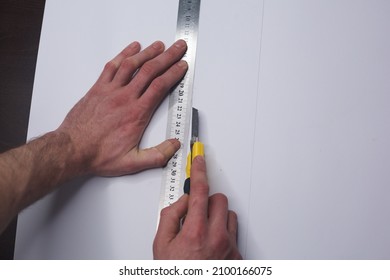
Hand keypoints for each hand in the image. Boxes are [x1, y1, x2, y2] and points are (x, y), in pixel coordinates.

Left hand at [57, 40, 187, 175]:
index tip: (182, 66)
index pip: (160, 86)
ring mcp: (110, 90)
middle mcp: (125, 97)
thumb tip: (175, 145)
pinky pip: (112, 66)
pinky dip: (124, 55)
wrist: (72, 150)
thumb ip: (157, 155)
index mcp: (136, 113)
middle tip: (178, 47)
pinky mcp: (98, 88)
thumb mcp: (132, 162)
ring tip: (160, 45)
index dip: (174, 73)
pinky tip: (132, 48)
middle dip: (168, 56)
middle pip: (150, 70)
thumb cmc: (99, 154)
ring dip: (148, 52)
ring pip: (132, 65)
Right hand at [153, 156, 241, 258]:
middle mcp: (217, 238)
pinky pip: (234, 233)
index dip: (200, 171)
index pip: (200, 191)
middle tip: (196, 211)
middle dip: (208, 200)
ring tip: (204, 231)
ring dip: (217, 217)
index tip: (199, 160)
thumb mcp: (161, 244)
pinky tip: (211, 245)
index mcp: (196, 232)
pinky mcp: (237, 257)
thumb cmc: (175, 272)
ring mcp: (230, 247)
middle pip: (220, 200)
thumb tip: (182, 201)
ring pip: (230, 215)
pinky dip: (224, 233)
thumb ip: (170, 215)